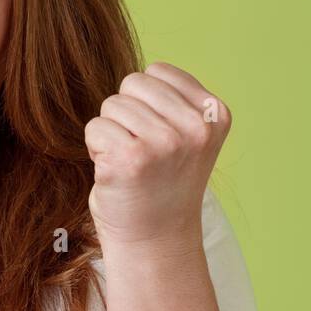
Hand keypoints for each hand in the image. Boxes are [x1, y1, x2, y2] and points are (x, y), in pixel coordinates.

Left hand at [84, 61, 230, 252]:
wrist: (155, 239)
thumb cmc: (163, 182)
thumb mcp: (188, 134)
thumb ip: (174, 100)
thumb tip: (141, 72)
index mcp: (214, 113)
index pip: (158, 71)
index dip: (147, 102)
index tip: (160, 137)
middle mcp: (194, 128)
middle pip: (132, 83)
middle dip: (127, 113)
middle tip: (142, 152)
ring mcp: (164, 144)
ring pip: (111, 105)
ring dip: (111, 133)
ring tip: (131, 164)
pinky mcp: (130, 160)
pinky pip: (95, 128)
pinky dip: (96, 149)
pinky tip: (116, 173)